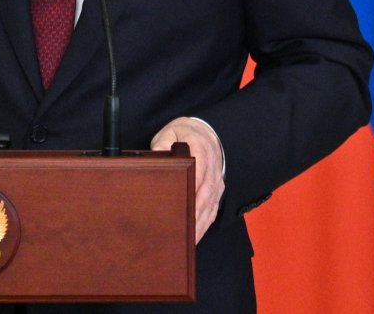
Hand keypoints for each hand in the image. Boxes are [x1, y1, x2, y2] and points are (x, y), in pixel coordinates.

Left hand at [152, 117, 224, 241]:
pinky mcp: (217, 190)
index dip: (192, 191)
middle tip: (183, 232)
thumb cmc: (185, 135)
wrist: (206, 133)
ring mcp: (217, 180)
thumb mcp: (171, 132)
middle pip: (205, 194)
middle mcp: (212, 168)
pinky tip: (195, 236)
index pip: (198, 173)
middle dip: (195, 215)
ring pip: (210, 205)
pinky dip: (205, 224)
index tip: (184, 206)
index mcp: (201, 150)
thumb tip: (156, 154)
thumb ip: (163, 142)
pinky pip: (213, 209)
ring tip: (187, 241)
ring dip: (200, 224)